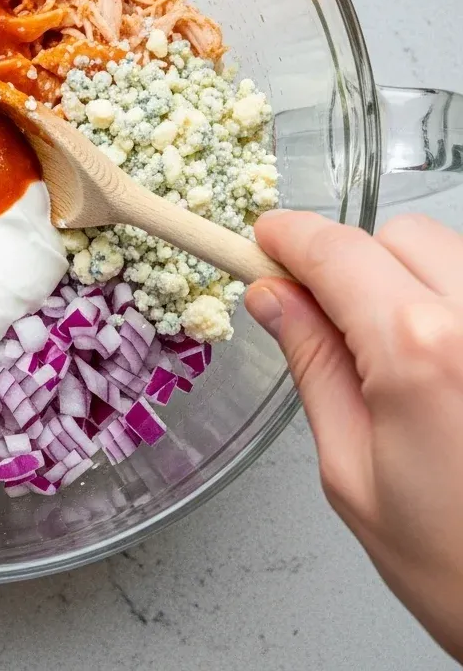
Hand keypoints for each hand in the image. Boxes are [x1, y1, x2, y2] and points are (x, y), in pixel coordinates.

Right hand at [247, 210, 462, 662]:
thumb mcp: (353, 473)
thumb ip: (314, 367)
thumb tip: (275, 300)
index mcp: (420, 354)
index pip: (337, 253)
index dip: (290, 237)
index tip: (265, 240)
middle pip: (399, 236)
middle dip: (353, 260)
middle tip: (322, 311)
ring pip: (451, 256)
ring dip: (408, 281)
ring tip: (393, 355)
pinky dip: (450, 309)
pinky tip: (442, 369)